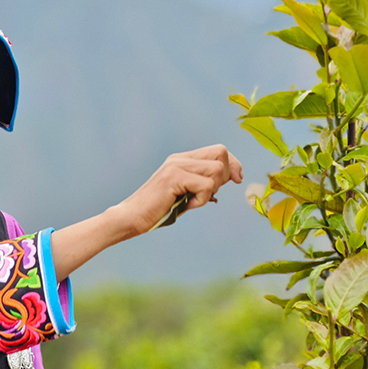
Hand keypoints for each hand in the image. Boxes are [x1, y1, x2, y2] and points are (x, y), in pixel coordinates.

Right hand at [50, 144, 241, 280]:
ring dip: (212, 190)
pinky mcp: (173, 177)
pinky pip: (206, 185)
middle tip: (208, 194)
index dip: (233, 164)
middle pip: (221, 153)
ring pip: (217, 170)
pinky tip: (187, 205)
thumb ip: (203, 184)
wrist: (131, 217)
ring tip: (194, 201)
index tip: (237, 180)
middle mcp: (179, 158)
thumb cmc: (157, 211)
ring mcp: (176, 166)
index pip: (218, 150)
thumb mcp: (185, 195)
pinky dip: (202, 199)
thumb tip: (231, 177)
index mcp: (182, 160)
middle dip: (225, 175)